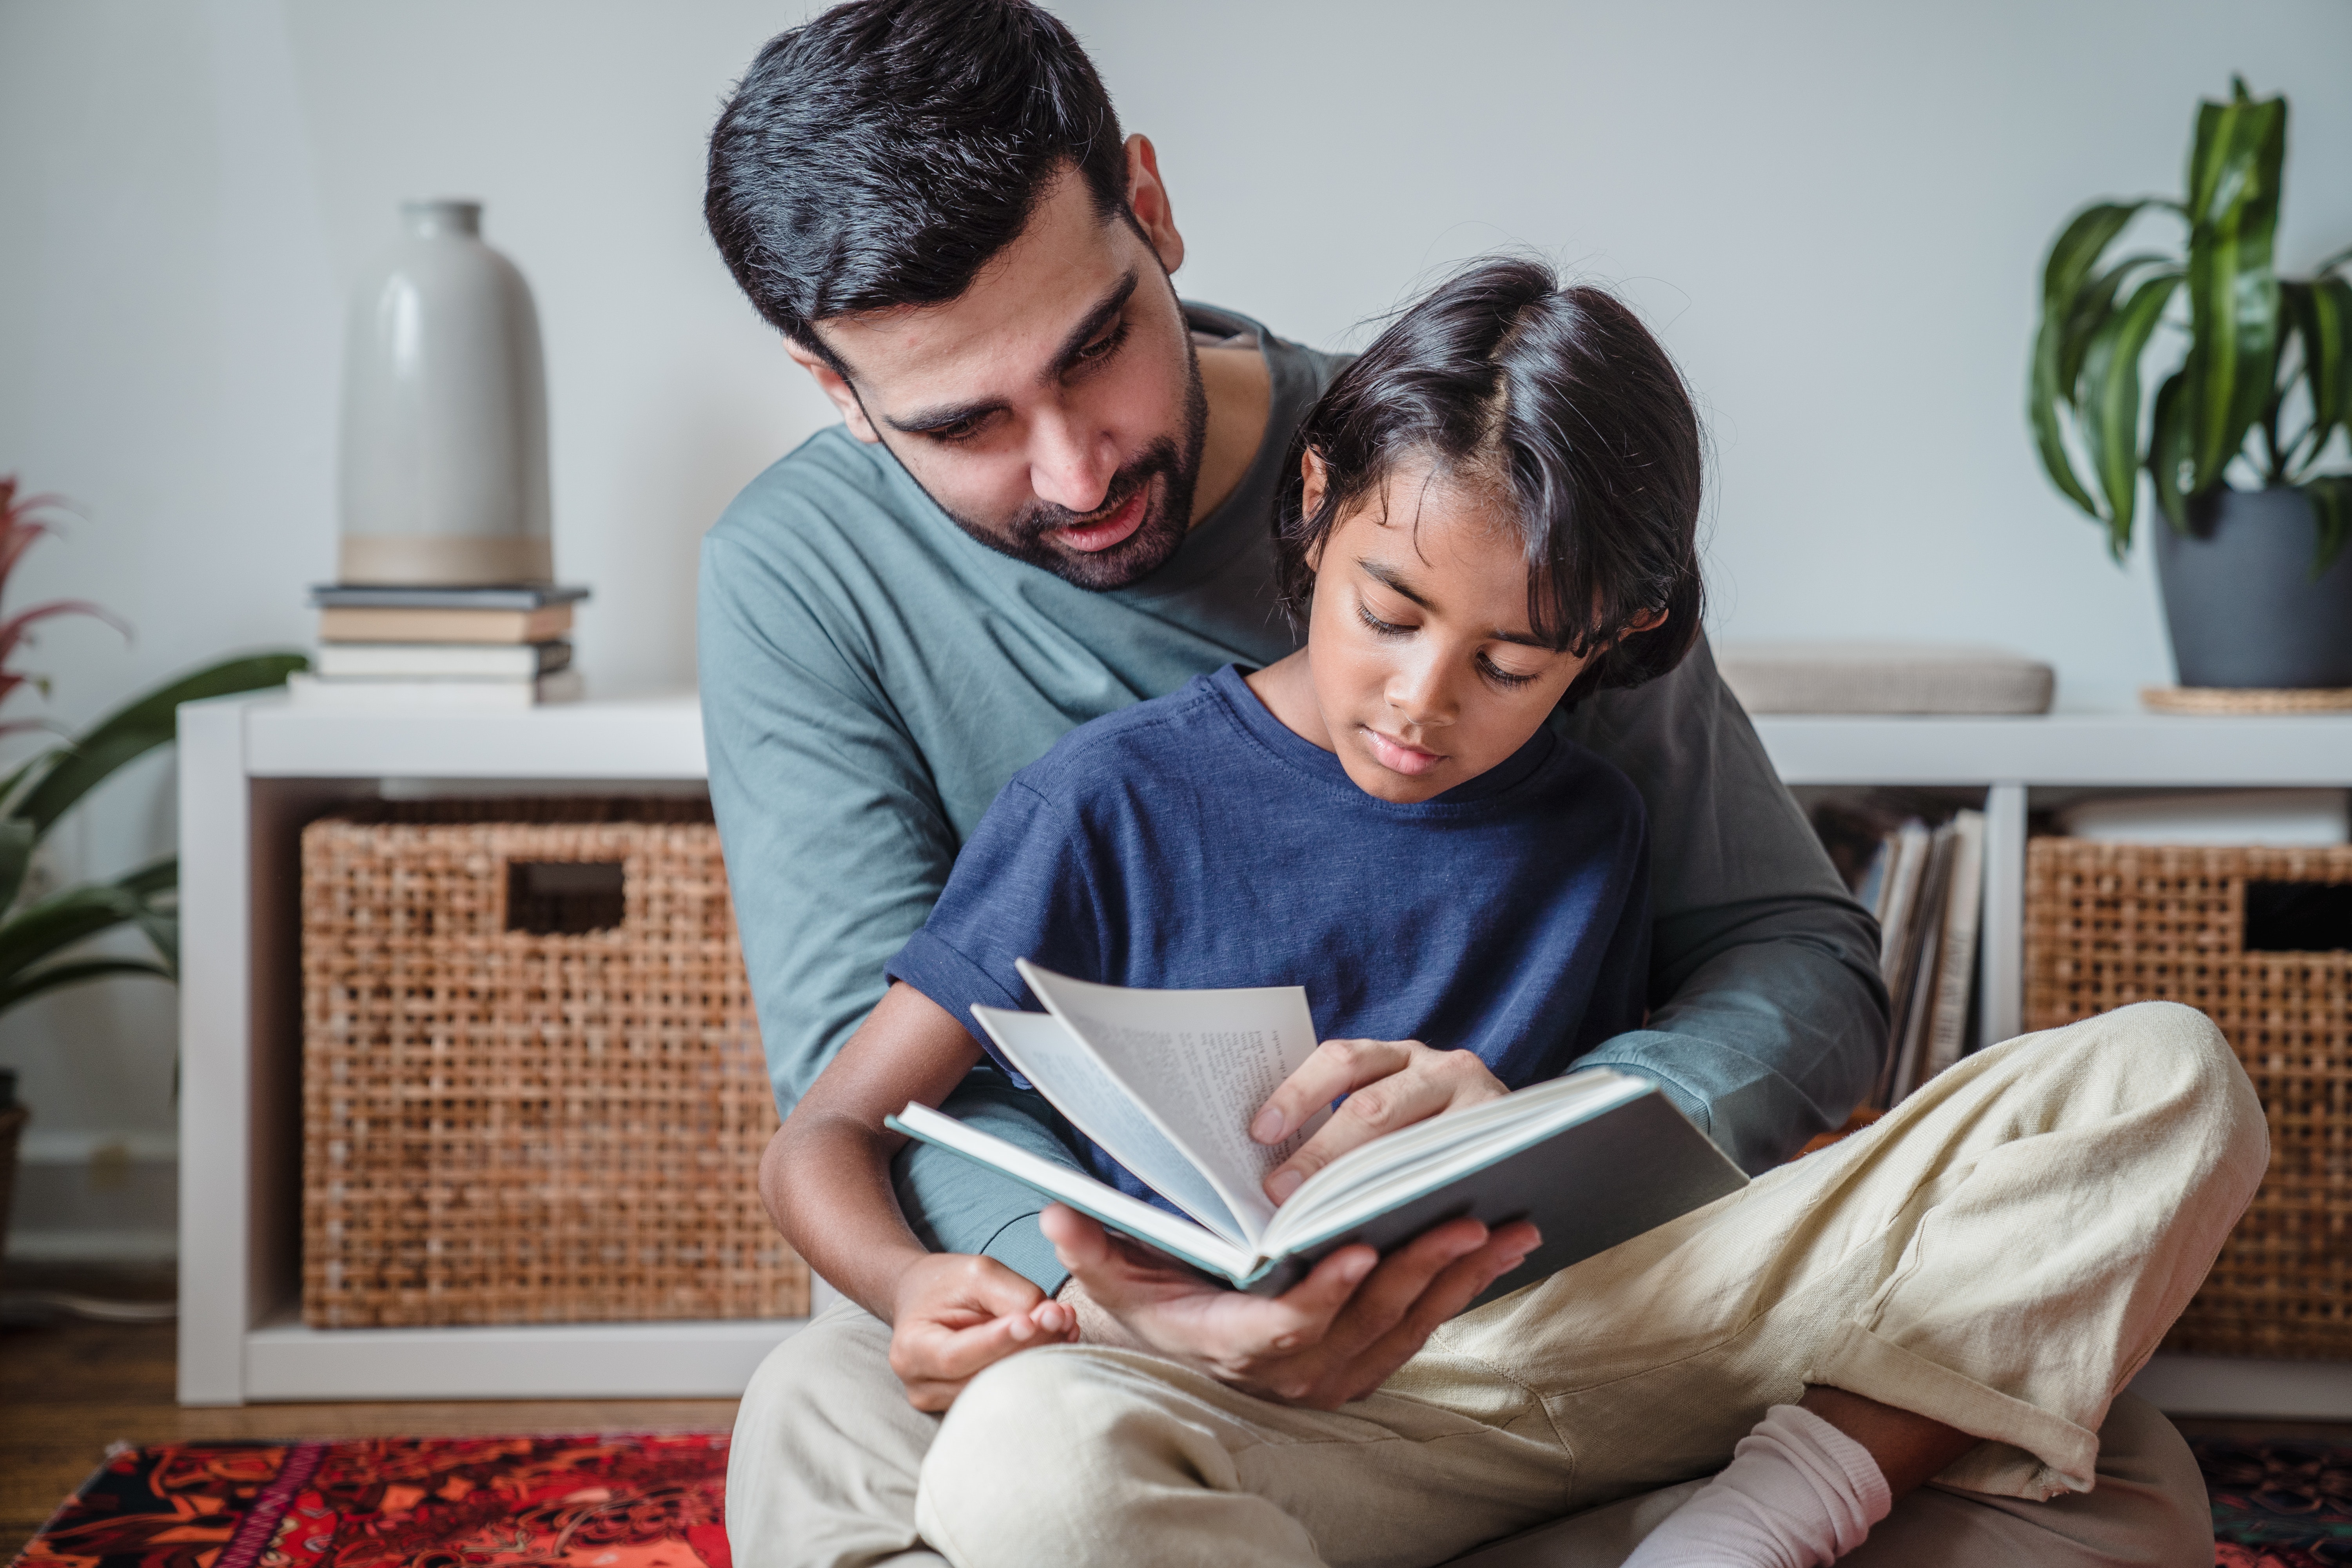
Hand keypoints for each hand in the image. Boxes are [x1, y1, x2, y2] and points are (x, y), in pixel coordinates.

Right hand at [887, 1251, 1077, 1410]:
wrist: (925, 1300)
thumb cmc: (948, 1284)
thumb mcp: (976, 1273)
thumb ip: (1010, 1295)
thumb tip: (1048, 1320)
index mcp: (911, 1349)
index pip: (956, 1355)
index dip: (997, 1341)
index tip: (1032, 1321)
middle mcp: (922, 1384)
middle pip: (984, 1375)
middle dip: (1030, 1345)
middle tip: (1064, 1316)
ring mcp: (943, 1402)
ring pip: (1001, 1387)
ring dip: (1039, 1356)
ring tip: (1064, 1324)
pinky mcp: (966, 1406)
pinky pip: (1006, 1390)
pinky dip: (1033, 1366)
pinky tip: (1055, 1342)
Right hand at [1043, 1203, 1536, 1408]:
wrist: (1182, 1350)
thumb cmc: (1155, 1303)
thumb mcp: (1115, 1279)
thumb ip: (1091, 1249)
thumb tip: (1057, 1213)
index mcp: (1235, 1344)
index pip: (1286, 1325)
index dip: (1323, 1293)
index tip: (1357, 1249)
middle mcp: (1292, 1370)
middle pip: (1365, 1321)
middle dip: (1418, 1269)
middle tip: (1463, 1217)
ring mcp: (1336, 1373)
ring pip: (1406, 1327)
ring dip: (1458, 1278)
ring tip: (1503, 1227)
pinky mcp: (1367, 1365)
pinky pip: (1423, 1330)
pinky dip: (1463, 1291)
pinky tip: (1500, 1252)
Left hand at [1252, 1038, 1510, 1202]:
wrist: (1531, 1143)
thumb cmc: (1425, 1137)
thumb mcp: (1384, 1111)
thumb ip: (1339, 1126)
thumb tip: (1269, 1167)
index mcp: (1395, 1056)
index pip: (1341, 1061)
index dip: (1298, 1094)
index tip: (1260, 1133)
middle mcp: (1439, 1067)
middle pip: (1372, 1108)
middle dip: (1321, 1154)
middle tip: (1281, 1195)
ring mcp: (1479, 1103)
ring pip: (1411, 1146)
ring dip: (1362, 1189)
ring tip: (1325, 1225)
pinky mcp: (1505, 1145)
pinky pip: (1455, 1174)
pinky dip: (1420, 1203)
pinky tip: (1390, 1236)